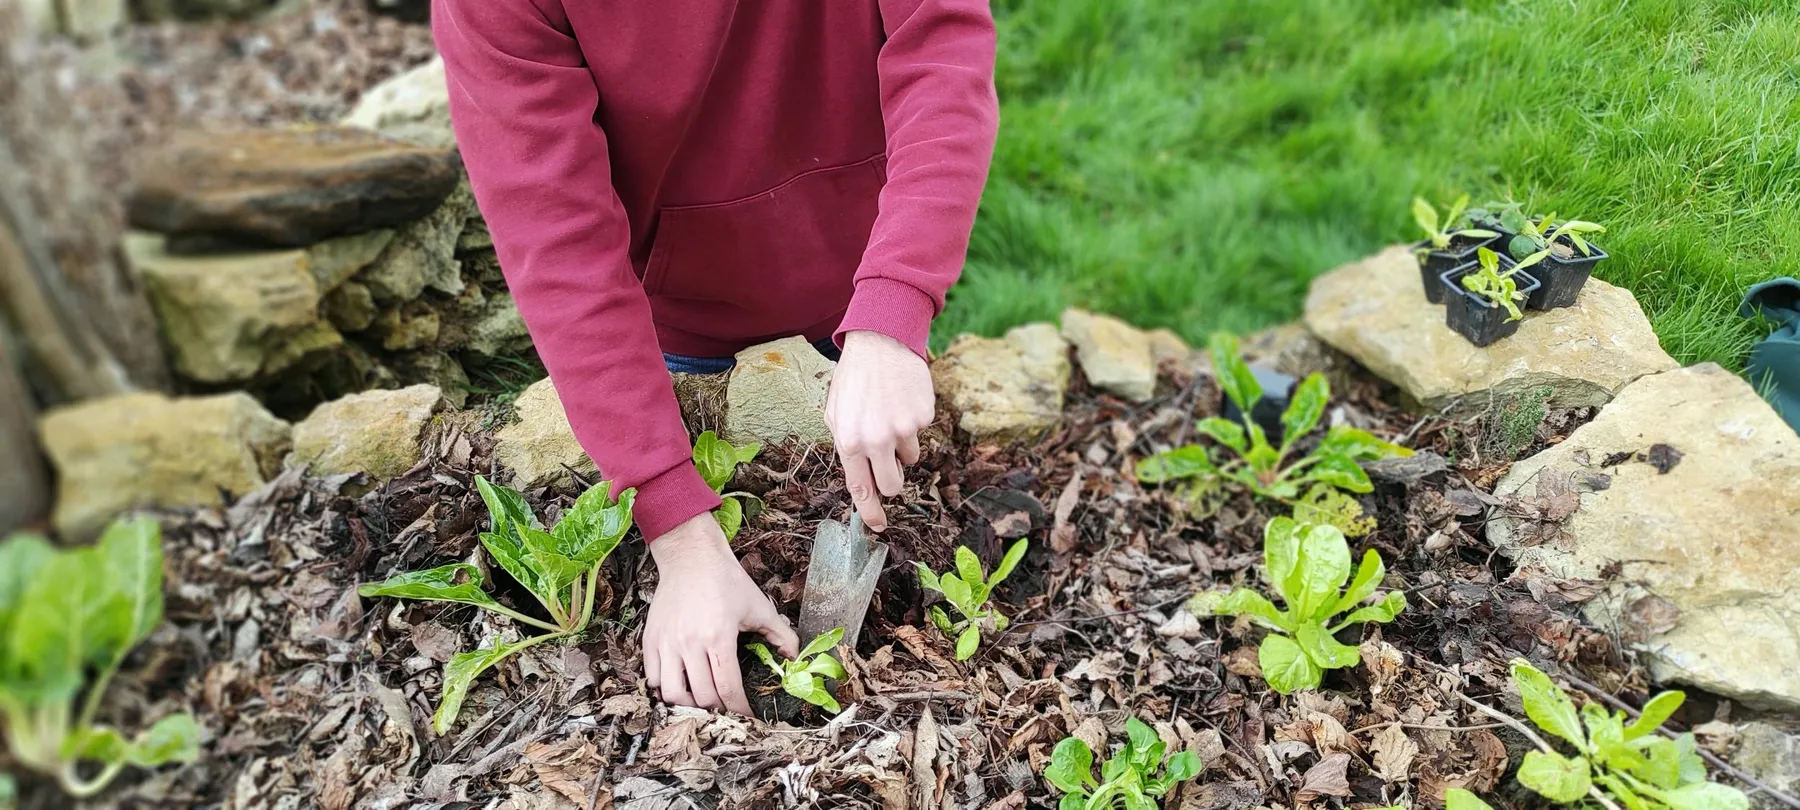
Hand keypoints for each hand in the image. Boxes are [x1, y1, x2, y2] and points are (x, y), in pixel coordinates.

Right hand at [644, 513, 797, 714]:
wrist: (691, 558)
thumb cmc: (725, 581)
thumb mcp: (759, 606)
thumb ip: (781, 634)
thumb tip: (795, 657)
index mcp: (718, 637)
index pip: (728, 688)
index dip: (740, 709)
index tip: (747, 717)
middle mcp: (689, 643)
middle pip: (701, 696)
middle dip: (717, 710)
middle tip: (727, 709)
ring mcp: (666, 642)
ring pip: (671, 693)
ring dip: (688, 704)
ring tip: (700, 701)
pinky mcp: (650, 639)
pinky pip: (651, 677)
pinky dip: (663, 688)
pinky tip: (678, 685)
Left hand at [825, 330, 934, 531]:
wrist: (882, 340)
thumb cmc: (854, 377)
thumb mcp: (835, 411)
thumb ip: (845, 444)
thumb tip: (859, 474)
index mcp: (850, 441)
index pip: (861, 489)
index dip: (870, 512)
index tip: (877, 526)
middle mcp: (877, 440)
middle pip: (893, 484)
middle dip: (891, 480)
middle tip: (888, 461)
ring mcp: (903, 429)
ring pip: (910, 458)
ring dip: (901, 444)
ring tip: (890, 414)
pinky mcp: (923, 416)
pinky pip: (921, 432)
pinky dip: (912, 421)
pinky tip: (901, 399)